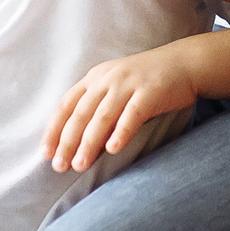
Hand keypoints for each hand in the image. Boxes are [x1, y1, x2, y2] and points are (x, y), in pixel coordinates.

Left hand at [45, 43, 201, 172]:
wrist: (183, 63)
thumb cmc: (146, 82)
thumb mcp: (116, 87)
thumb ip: (98, 108)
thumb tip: (78, 144)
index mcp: (95, 78)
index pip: (67, 105)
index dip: (54, 129)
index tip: (45, 153)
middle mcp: (108, 79)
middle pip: (81, 113)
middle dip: (68, 141)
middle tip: (59, 167)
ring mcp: (129, 84)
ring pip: (102, 116)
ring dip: (89, 142)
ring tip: (80, 165)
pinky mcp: (150, 91)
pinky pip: (132, 114)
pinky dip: (121, 132)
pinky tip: (113, 149)